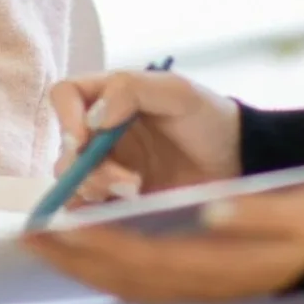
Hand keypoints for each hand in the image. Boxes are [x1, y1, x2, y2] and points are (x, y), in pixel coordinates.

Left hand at [22, 183, 303, 303]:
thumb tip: (214, 209)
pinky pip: (142, 278)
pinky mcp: (200, 278)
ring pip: (127, 280)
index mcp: (217, 263)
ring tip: (48, 243)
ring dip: (84, 264)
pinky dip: (108, 266)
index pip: (140, 257)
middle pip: (122, 275)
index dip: (94, 245)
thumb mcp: (297, 209)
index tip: (57, 228)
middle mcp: (201, 281)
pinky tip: (91, 250)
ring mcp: (199, 285)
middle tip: (30, 237)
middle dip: (73, 258)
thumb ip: (255, 212)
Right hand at [48, 68, 241, 202]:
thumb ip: (132, 89)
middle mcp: (101, 134)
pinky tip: (125, 210)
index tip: (84, 139)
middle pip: (66, 148)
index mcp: (110, 97)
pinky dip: (95, 214)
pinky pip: (87, 211)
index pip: (65, 96)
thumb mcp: (177, 92)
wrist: (238, 162)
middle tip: (126, 179)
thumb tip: (93, 118)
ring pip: (73, 182)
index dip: (65, 116)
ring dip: (95, 189)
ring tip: (135, 191)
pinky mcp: (117, 202)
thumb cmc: (209, 118)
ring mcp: (109, 169)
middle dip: (86, 166)